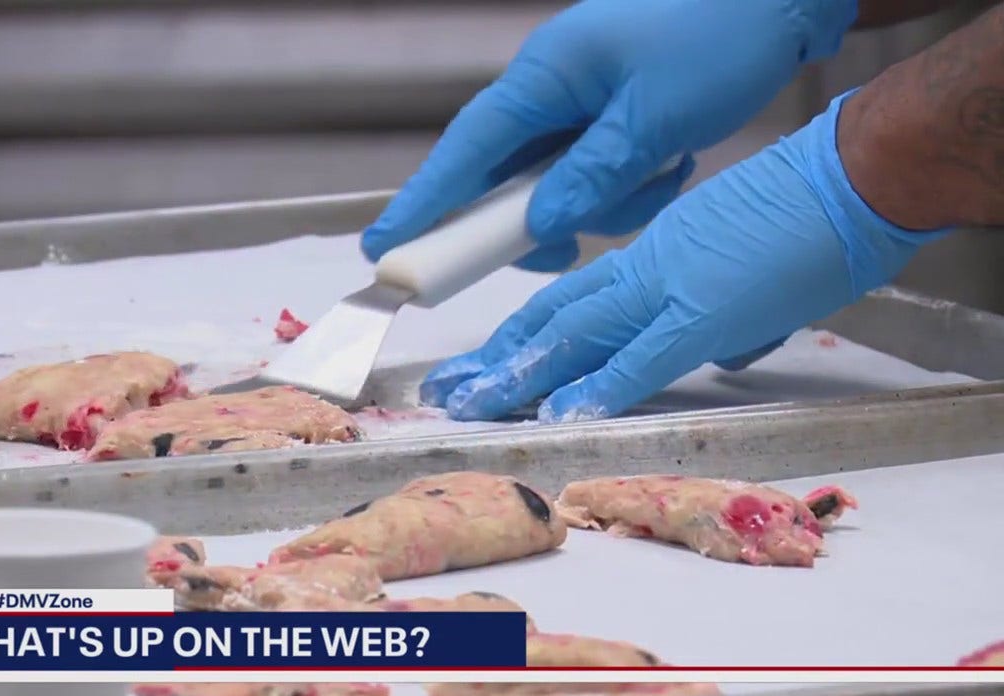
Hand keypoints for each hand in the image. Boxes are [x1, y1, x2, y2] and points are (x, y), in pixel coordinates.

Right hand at [361, 0, 858, 271]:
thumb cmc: (717, 38)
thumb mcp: (652, 119)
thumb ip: (589, 178)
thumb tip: (537, 229)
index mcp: (543, 76)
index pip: (465, 150)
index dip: (423, 203)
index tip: (383, 248)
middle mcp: (551, 89)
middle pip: (507, 176)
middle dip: (534, 218)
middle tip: (556, 250)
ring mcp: (581, 103)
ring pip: (558, 184)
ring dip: (604, 200)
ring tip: (663, 173)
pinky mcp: (613, 115)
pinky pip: (596, 173)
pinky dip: (628, 185)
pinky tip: (673, 162)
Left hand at [421, 91, 947, 421]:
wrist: (849, 178)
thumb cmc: (811, 216)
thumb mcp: (742, 272)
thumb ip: (718, 316)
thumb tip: (717, 355)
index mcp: (652, 261)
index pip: (571, 303)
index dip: (522, 336)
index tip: (485, 363)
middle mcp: (643, 272)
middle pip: (554, 320)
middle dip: (497, 360)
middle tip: (447, 390)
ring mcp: (667, 291)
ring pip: (574, 336)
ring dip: (521, 376)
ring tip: (471, 404)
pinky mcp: (704, 313)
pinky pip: (638, 361)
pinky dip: (597, 391)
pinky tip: (559, 415)